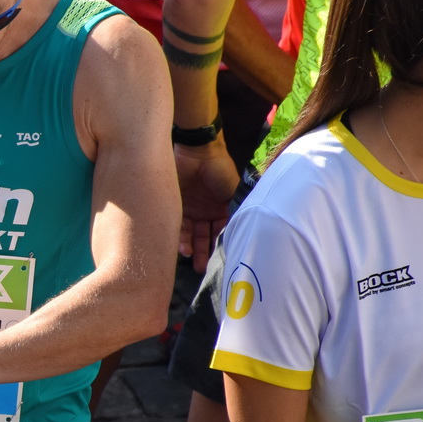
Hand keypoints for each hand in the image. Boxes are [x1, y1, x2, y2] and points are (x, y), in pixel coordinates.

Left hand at [176, 138, 239, 271]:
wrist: (198, 152)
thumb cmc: (220, 170)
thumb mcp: (232, 192)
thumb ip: (234, 210)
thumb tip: (245, 231)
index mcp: (221, 209)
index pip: (221, 232)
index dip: (220, 246)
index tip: (220, 262)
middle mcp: (206, 212)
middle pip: (205, 237)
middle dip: (204, 253)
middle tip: (202, 270)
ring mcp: (191, 210)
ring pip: (191, 234)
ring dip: (191, 248)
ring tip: (192, 260)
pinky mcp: (177, 206)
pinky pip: (178, 226)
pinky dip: (180, 238)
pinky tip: (182, 248)